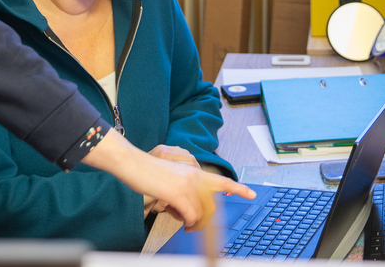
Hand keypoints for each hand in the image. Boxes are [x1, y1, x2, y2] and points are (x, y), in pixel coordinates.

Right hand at [83, 129, 254, 230]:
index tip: (251, 193)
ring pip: (199, 213)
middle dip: (201, 219)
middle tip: (188, 221)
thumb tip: (192, 208)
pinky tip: (178, 217)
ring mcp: (187, 185)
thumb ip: (186, 189)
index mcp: (194, 172)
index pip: (222, 181)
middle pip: (209, 207)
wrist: (133, 163)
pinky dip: (185, 220)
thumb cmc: (148, 171)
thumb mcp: (172, 178)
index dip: (238, 188)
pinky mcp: (178, 193)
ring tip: (176, 214)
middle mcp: (195, 177)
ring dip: (189, 220)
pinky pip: (189, 215)